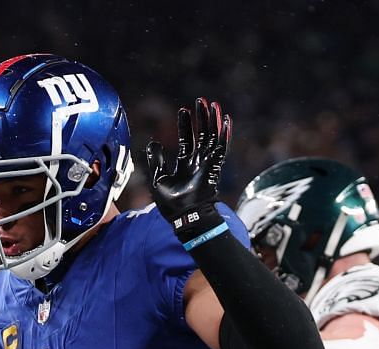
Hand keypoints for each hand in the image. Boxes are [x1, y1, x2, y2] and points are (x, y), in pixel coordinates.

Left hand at [146, 98, 230, 242]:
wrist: (185, 217)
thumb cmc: (171, 205)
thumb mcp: (158, 179)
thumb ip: (156, 161)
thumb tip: (152, 142)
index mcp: (185, 165)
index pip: (187, 140)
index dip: (186, 125)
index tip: (184, 110)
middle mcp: (198, 163)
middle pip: (202, 135)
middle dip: (201, 118)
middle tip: (200, 101)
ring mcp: (207, 165)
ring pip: (212, 138)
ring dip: (212, 121)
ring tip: (212, 104)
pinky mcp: (214, 168)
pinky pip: (221, 148)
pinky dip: (224, 134)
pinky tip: (226, 120)